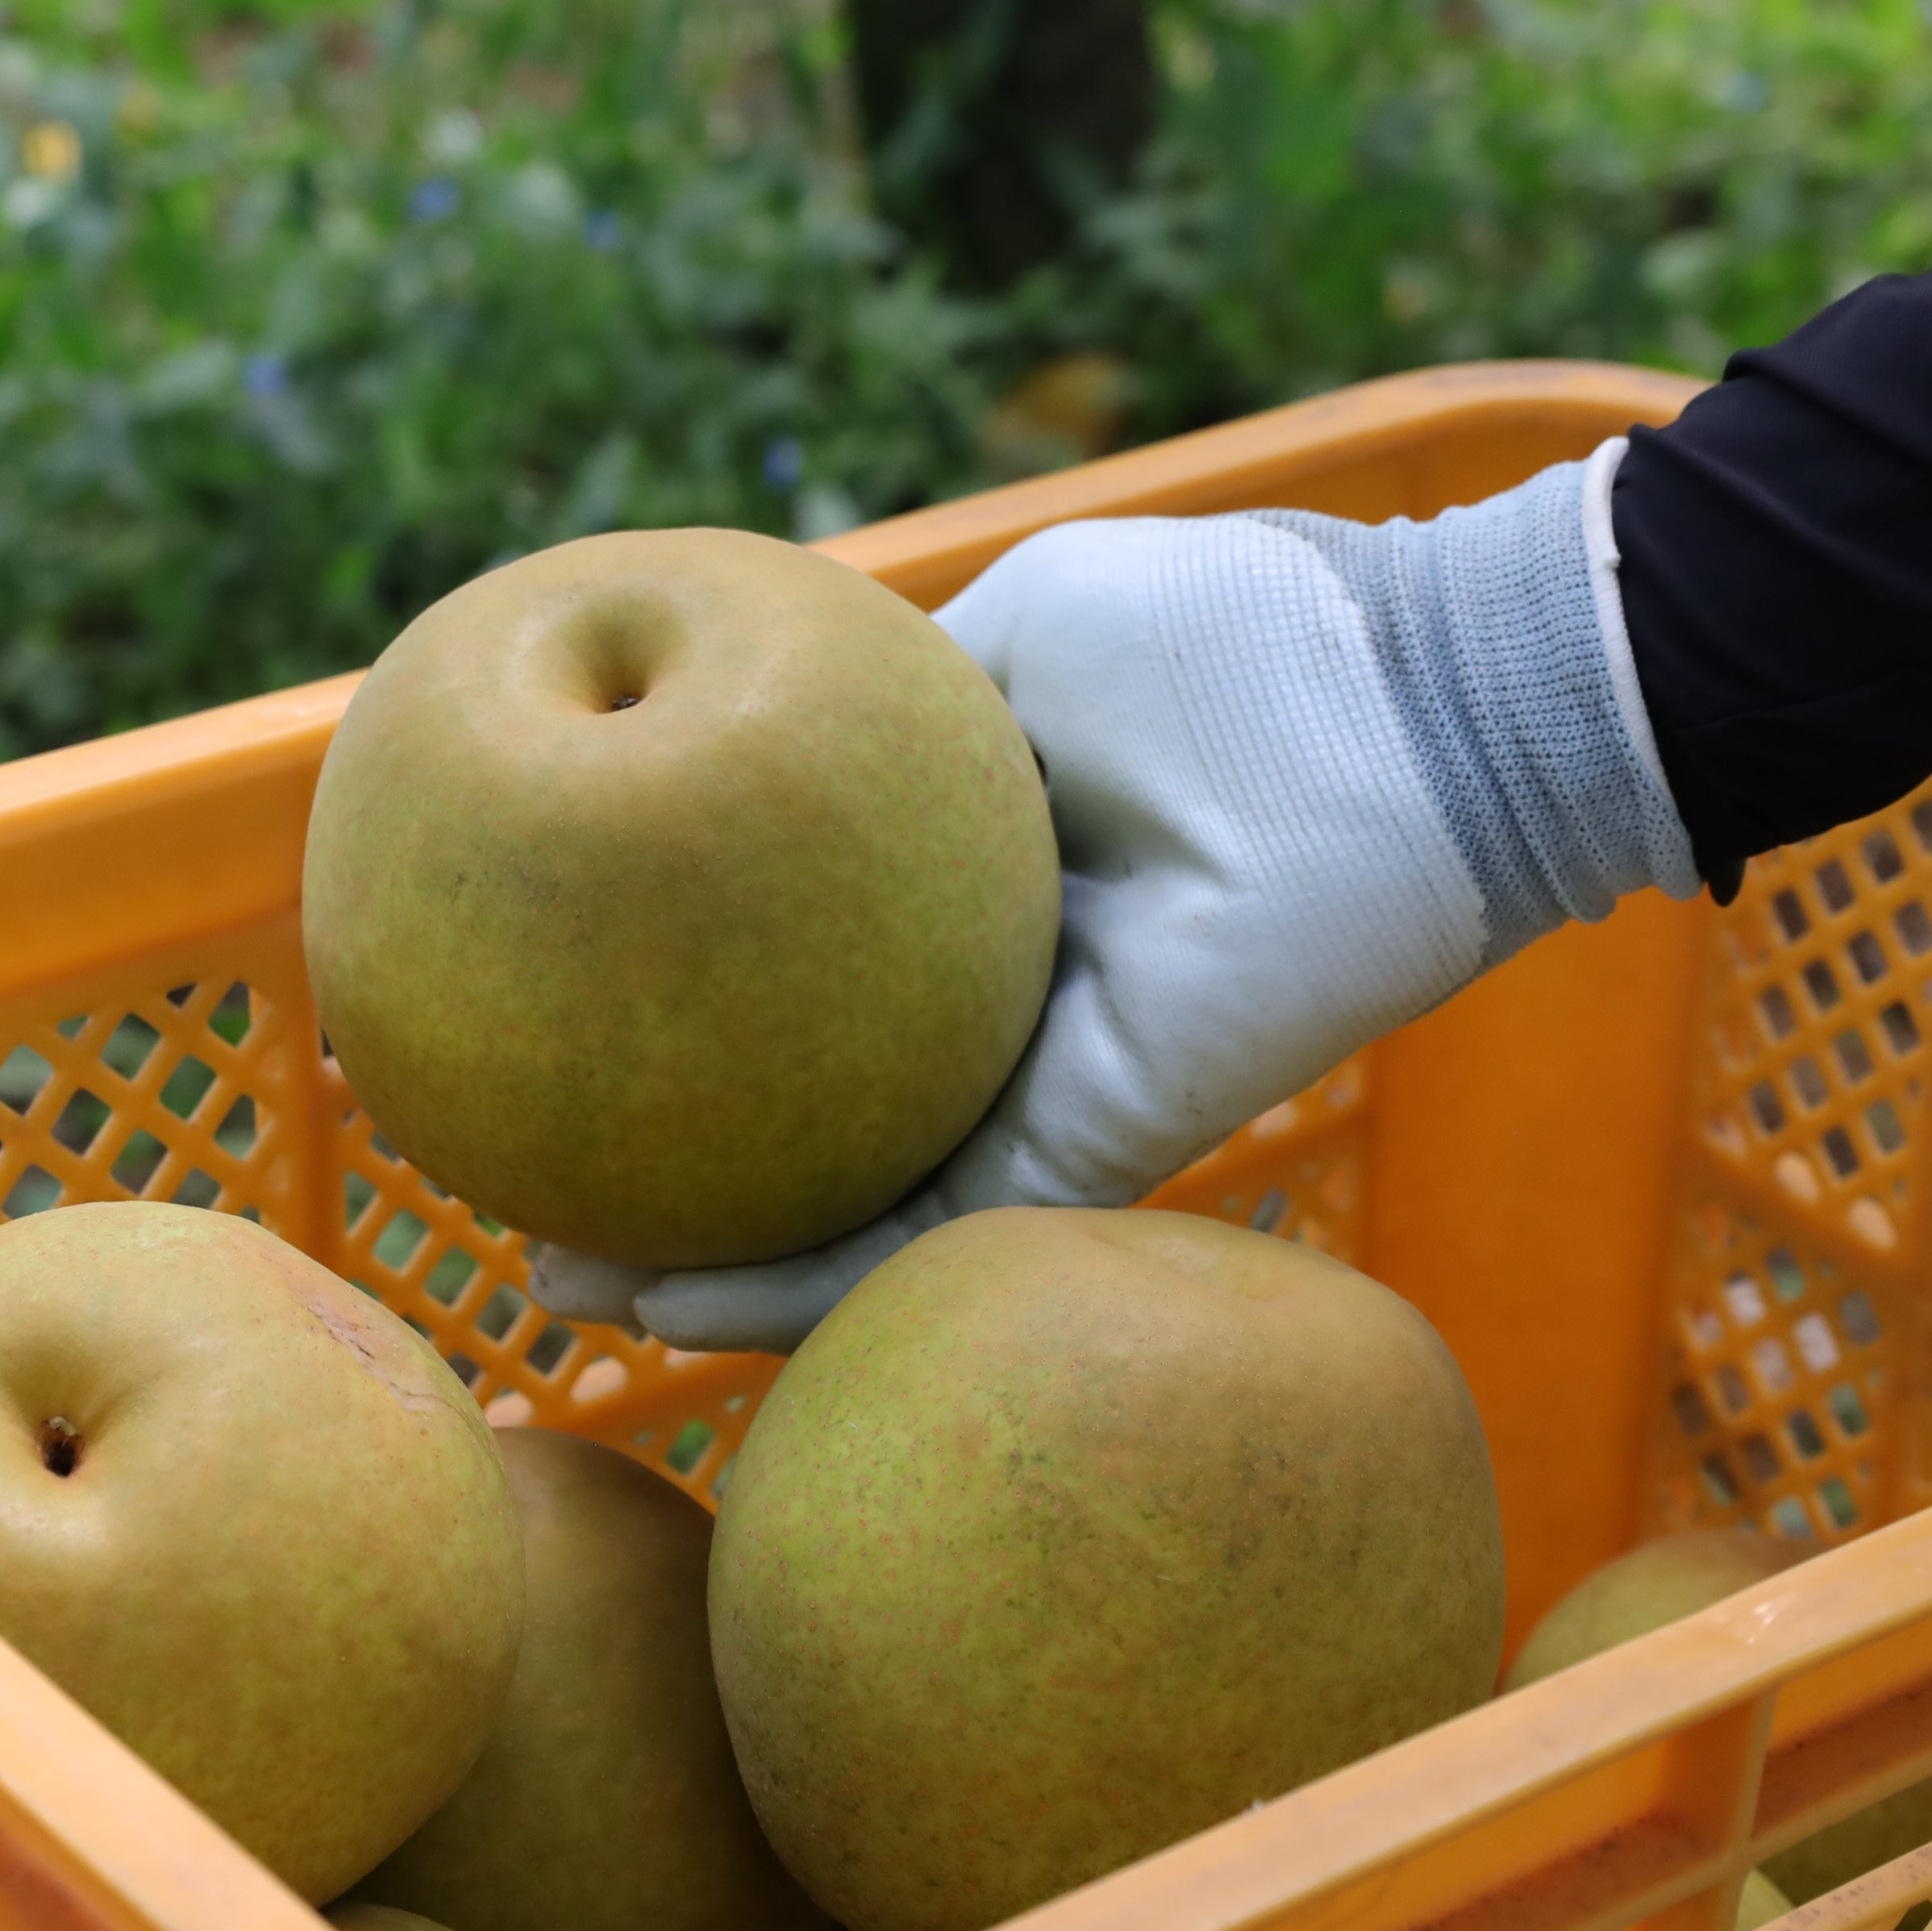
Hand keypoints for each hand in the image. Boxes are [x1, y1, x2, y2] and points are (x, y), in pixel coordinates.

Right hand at [531, 438, 1698, 1353]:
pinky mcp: (1090, 1143)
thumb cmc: (1236, 641)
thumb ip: (893, 700)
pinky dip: (788, 1282)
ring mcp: (1042, 1091)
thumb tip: (743, 724)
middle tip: (518, 1194)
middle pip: (807, 1124)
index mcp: (978, 897)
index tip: (530, 1000)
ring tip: (548, 1281)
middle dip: (661, 1175)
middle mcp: (1001, 1014)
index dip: (663, 998)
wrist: (1413, 709)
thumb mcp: (1017, 640)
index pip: (798, 977)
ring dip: (695, 1268)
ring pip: (845, 1220)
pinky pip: (918, 1238)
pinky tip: (659, 1290)